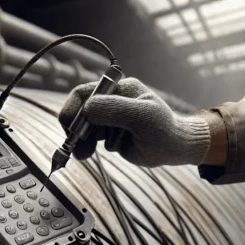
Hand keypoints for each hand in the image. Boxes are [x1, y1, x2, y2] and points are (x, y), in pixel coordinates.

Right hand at [58, 77, 211, 166]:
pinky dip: (84, 146)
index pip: (85, 93)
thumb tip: (87, 108)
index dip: (74, 109)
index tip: (70, 127)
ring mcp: (107, 116)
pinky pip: (88, 138)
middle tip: (75, 146)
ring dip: (78, 141)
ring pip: (81, 126)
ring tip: (83, 155)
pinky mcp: (107, 132)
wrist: (174, 148)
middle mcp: (110, 100)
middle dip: (75, 129)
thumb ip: (116, 109)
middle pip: (79, 110)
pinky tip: (87, 154)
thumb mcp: (143, 117)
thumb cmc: (163, 129)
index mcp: (118, 89)